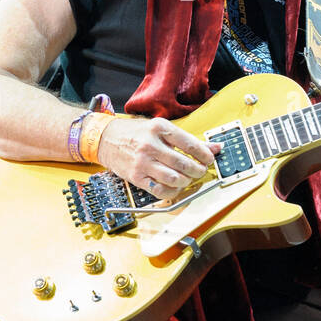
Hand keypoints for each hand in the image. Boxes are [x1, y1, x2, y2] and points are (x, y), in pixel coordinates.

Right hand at [96, 117, 221, 199]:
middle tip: (200, 170)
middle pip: (184, 163)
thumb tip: (214, 147)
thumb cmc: (135, 132)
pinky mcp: (136, 177)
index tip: (209, 159)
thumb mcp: (160, 128)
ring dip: (187, 182)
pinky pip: (160, 190)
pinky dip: (172, 192)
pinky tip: (175, 187)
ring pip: (174, 179)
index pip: (190, 144)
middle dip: (198, 170)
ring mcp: (143, 162)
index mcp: (160, 128)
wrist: (106, 138)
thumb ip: (187, 139)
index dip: (204, 154)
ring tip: (188, 178)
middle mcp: (151, 145)